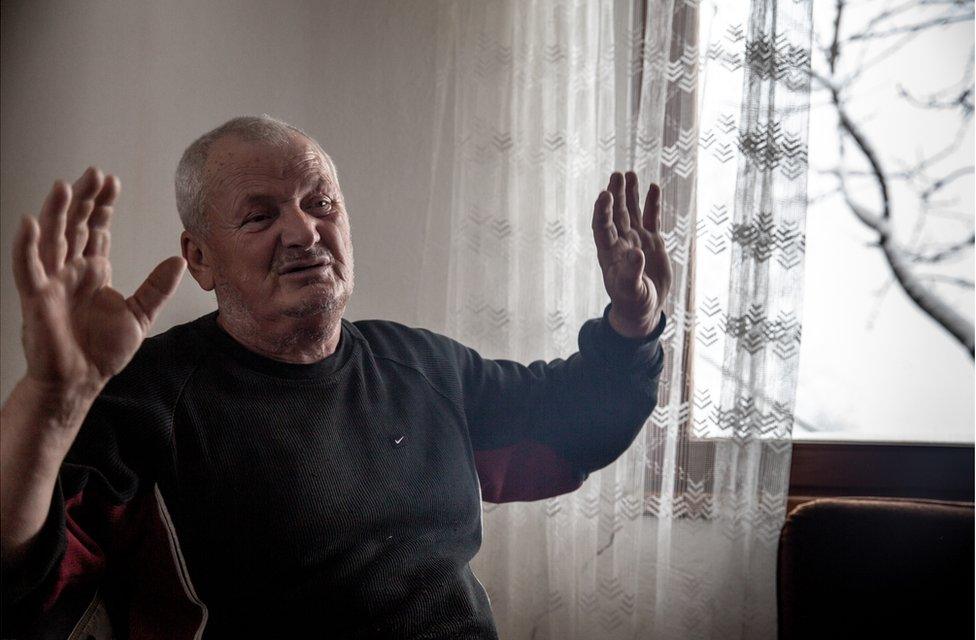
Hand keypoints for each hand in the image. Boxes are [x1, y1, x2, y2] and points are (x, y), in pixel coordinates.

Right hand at [12, 167, 184, 399]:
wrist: (82, 379)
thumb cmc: (104, 350)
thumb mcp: (140, 315)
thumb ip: (157, 287)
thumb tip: (178, 260)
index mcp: (93, 270)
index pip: (96, 229)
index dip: (103, 206)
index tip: (113, 182)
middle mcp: (71, 269)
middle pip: (74, 224)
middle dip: (85, 199)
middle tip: (96, 173)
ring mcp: (52, 281)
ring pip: (51, 237)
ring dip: (56, 210)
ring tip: (65, 185)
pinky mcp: (37, 297)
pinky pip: (27, 267)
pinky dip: (26, 244)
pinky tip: (29, 221)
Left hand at [591, 171, 672, 337]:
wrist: (644, 310)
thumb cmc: (633, 303)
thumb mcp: (632, 291)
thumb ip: (631, 273)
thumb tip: (636, 253)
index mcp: (610, 253)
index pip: (602, 227)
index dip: (602, 211)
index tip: (605, 194)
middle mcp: (621, 242)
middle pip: (616, 214)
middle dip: (616, 194)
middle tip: (617, 175)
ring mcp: (636, 239)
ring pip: (631, 212)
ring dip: (630, 194)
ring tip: (629, 174)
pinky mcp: (652, 241)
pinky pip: (651, 218)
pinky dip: (652, 204)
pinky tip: (653, 187)